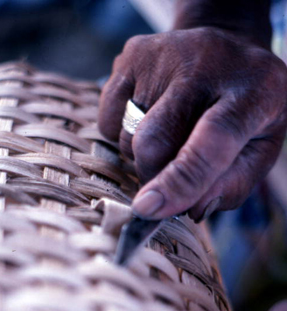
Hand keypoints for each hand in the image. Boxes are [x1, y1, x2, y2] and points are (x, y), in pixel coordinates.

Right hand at [98, 28, 286, 219]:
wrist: (227, 41)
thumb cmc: (244, 108)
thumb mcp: (260, 149)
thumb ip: (232, 186)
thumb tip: (190, 210)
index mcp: (254, 92)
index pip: (210, 144)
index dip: (178, 183)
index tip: (148, 210)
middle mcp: (208, 64)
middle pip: (154, 142)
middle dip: (154, 176)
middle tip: (171, 178)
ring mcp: (165, 54)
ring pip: (127, 136)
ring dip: (140, 157)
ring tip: (169, 136)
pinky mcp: (133, 54)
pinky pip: (109, 120)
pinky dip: (121, 135)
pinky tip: (149, 118)